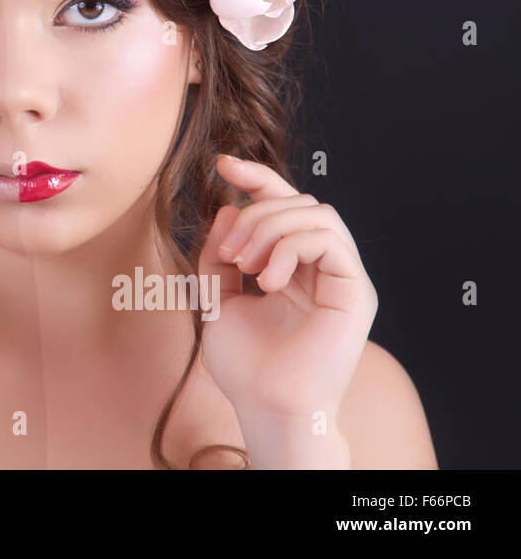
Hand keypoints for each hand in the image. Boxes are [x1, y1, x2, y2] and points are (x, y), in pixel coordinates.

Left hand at [196, 155, 377, 437]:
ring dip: (270, 228)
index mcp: (291, 264)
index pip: (281, 203)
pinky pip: (329, 238)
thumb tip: (228, 206)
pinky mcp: (356, 290)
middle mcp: (321, 265)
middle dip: (254, 214)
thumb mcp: (214, 297)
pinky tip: (268, 279)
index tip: (222, 164)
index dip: (256, 177)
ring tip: (246, 267)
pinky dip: (291, 247)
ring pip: (314, 211)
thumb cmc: (245, 364)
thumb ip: (219, 253)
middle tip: (230, 254)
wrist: (267, 406)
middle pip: (296, 201)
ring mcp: (342, 276)